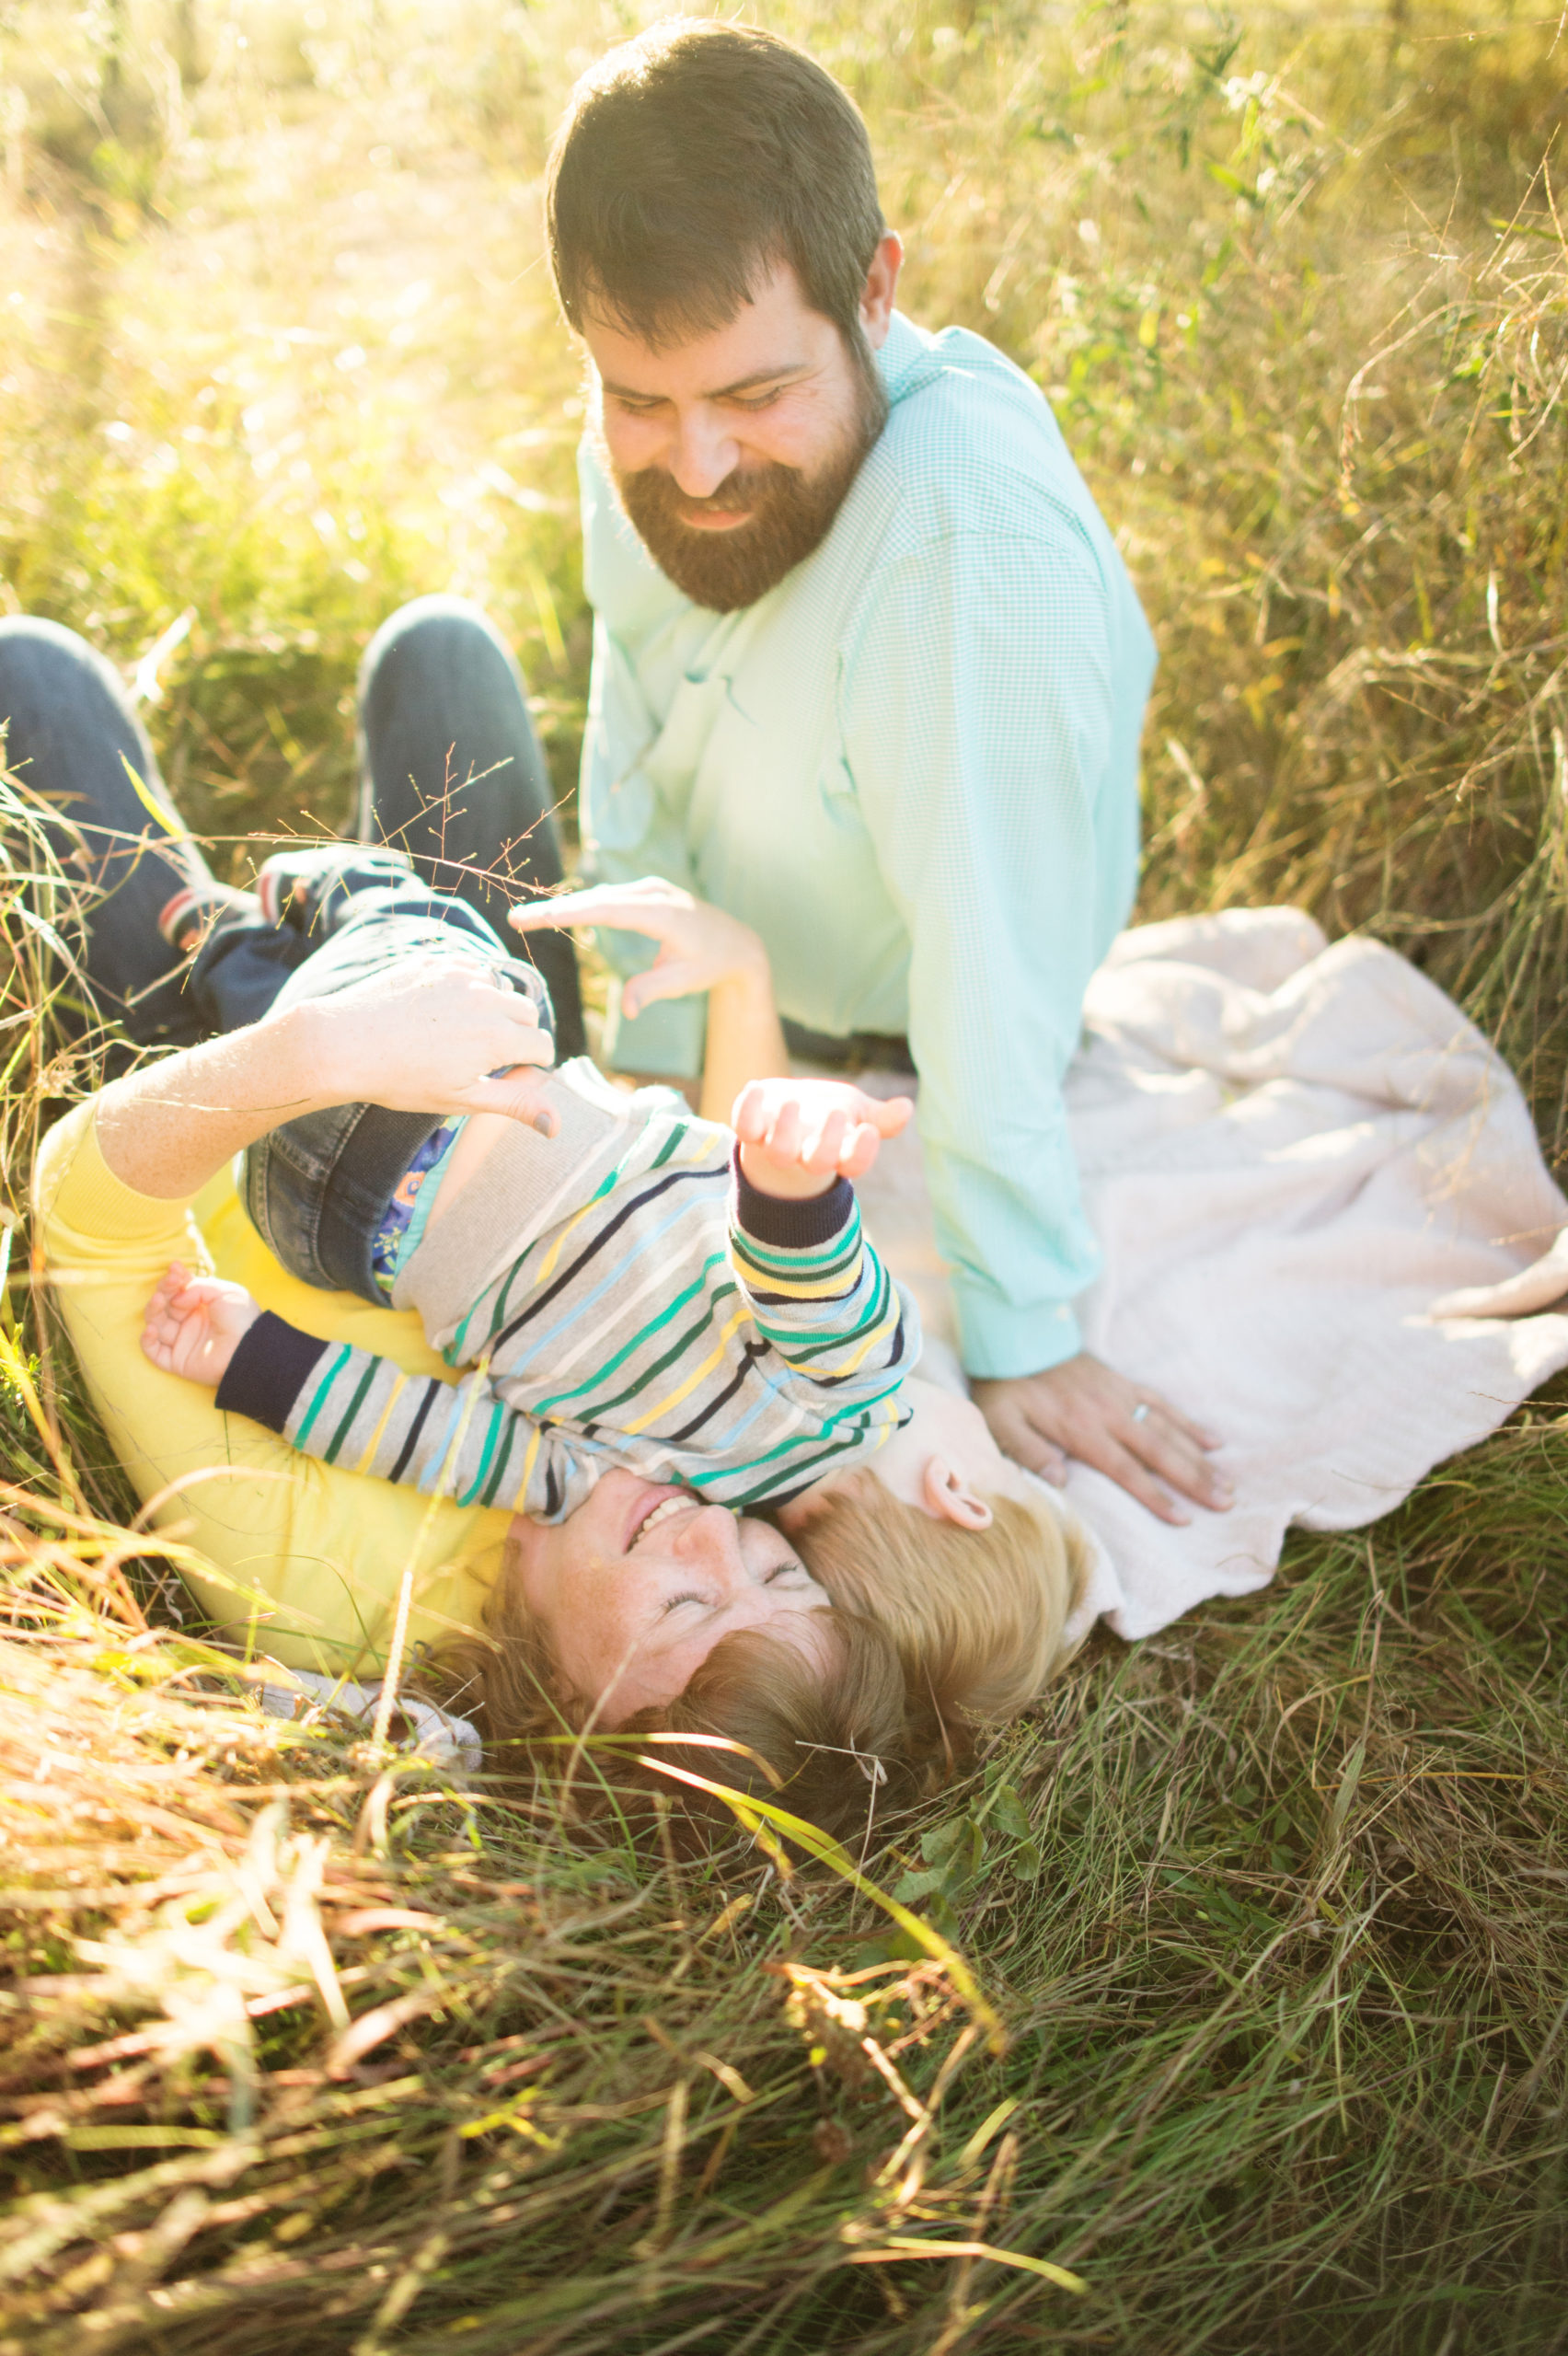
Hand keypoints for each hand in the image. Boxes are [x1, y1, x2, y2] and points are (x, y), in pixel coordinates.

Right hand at [141, 1261, 259, 1388]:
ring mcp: (182, 1342)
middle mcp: (189, 1322)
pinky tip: (152, 1329)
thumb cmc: (241, 1318)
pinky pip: (154, 1352)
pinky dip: (147, 1341)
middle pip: (164, 1305)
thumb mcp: (224, 1291)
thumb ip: (198, 1287)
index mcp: (201, 1306)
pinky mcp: (178, 1361)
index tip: (175, 1269)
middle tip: (171, 1283)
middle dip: (164, 1291)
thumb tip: (176, 1299)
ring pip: (156, 1325)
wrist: (249, 1347)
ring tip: (159, 1300)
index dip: (174, 1279)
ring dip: (153, 1311)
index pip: (178, 1290)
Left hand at [305, 953, 558, 1131]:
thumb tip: (557, 1126)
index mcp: (499, 1037)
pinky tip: (439, 1010)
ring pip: (500, 988)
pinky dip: (467, 986)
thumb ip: (514, 1105)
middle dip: (516, 1034)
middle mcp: (487, 999)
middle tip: (479, 1058)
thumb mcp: (461, 1100)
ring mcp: (461, 975)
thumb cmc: (402, 1079)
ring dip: (492, 1007)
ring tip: (456, 1033)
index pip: (543, 1046)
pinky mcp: (436, 961)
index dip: (528, 1066)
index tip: (502, 1077)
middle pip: (528, 1013)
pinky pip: (471, 969)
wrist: (343, 1044)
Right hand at [510, 877, 768, 1018]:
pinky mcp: (645, 891)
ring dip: (564, 906)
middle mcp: (654, 893)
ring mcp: (649, 888)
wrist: (736, 943)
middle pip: (595, 899)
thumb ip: (653, 991)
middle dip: (554, 909)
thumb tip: (628, 1012)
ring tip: (526, 918)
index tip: (538, 918)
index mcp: (663, 914)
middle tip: (516, 919)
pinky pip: (607, 897)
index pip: (607, 911)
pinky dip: (581, 905)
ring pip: (599, 896)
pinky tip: (555, 915)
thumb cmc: (710, 964)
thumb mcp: (684, 981)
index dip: (570, 913)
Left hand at [732, 1077, 913, 1199]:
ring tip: (793, 1102)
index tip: (869, 1131)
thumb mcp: (857, 1111)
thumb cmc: (828, 1112)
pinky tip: (756, 1087)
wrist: (784, 1111)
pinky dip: (748, 1109)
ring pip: (779, 1152)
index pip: (854, 1163)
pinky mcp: (752, 1129)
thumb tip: (907, 1108)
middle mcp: (807, 1153)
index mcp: (839, 1151)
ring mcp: (778, 1143)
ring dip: (786, 1129)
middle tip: (836, 1113)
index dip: (862, 1153)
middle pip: (818, 1162)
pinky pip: (745, 1128)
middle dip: (827, 1141)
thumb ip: (881, 1117)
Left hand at [972, 1354, 1231, 1526]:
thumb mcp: (1001, 1422)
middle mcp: (1109, 1413)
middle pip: (1160, 1452)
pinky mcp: (1124, 1382)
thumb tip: (1061, 1481)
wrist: (1016, 1336)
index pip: (1126, 1469)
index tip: (1183, 1519)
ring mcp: (1121, 1396)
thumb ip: (1029, 1451)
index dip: (1156, 1496)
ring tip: (1226, 1482)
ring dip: (1199, 1457)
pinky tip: (1213, 1440)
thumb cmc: (1006, 1387)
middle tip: (1225, 1503)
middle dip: (1194, 1480)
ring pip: (1169, 1430)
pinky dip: (1189, 1422)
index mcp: (1082, 1429)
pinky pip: (1163, 1403)